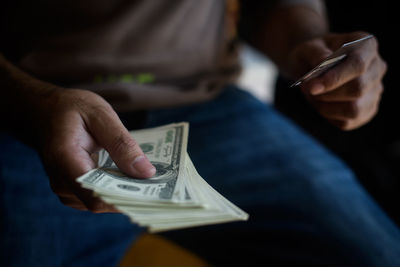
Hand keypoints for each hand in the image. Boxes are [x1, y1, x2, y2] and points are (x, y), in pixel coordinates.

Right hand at [39, 89, 155, 211]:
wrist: (44, 112)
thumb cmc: (72, 109)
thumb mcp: (100, 115)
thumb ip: (122, 143)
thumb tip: (146, 172)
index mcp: (65, 159)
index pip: (95, 195)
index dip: (125, 199)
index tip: (154, 193)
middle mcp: (61, 181)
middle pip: (100, 202)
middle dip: (131, 195)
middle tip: (161, 186)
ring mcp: (65, 188)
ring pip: (100, 202)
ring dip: (125, 193)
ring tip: (150, 181)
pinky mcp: (73, 189)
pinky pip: (97, 196)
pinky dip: (116, 189)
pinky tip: (132, 178)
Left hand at [289, 32, 386, 129]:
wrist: (312, 65)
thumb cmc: (311, 54)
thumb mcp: (307, 48)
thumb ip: (316, 54)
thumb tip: (324, 62)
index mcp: (366, 45)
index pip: (358, 65)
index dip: (335, 78)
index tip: (312, 87)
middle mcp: (377, 67)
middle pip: (358, 89)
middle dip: (327, 94)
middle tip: (308, 89)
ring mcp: (375, 90)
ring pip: (355, 110)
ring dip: (326, 107)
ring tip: (314, 96)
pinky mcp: (367, 110)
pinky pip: (348, 122)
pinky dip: (328, 116)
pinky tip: (321, 104)